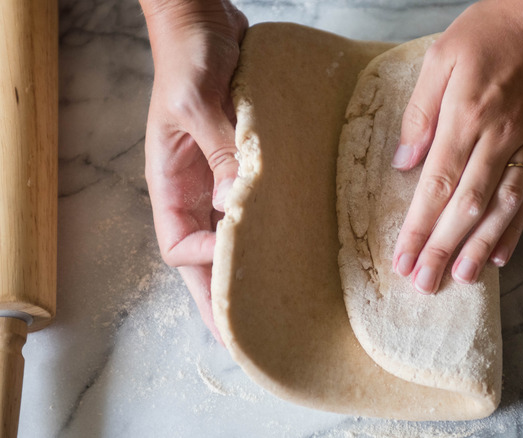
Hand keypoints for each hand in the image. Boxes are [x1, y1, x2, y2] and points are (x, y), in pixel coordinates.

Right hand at [141, 0, 246, 341]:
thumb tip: (240, 205)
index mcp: (170, 181)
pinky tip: (293, 241)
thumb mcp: (196, 102)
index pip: (183, 244)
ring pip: (233, 235)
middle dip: (222, 294)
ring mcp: (220, 175)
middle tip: (248, 334)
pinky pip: (257, 202)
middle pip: (205, 255)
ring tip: (275, 302)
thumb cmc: (189, 55)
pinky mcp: (246, 160)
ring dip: (250, 266)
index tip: (241, 276)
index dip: (208, 266)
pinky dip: (271, 224)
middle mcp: (194, 186)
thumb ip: (220, 151)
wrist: (206, 21)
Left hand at [391, 0, 522, 293]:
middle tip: (423, 283)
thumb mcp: (442, 56)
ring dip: (479, 247)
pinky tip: (502, 254)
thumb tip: (405, 162)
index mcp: (466, 115)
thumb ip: (421, 112)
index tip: (402, 258)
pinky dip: (516, 228)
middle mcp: (499, 137)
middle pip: (466, 206)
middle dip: (441, 249)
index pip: (436, 185)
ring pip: (501, 208)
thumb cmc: (492, 29)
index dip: (418, 228)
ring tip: (459, 278)